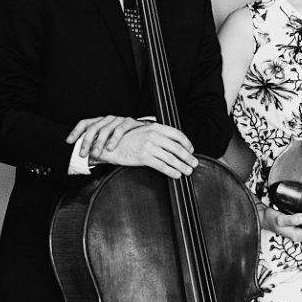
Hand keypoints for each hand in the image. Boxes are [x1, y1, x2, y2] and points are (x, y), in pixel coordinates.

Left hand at [68, 115, 147, 158]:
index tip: (69, 141)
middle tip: (83, 153)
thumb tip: (89, 161)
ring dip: (99, 142)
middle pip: (93, 128)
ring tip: (96, 153)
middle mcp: (108, 119)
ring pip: (105, 129)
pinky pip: (120, 129)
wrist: (147, 132)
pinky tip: (111, 147)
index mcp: (101, 122)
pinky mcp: (129, 122)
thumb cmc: (127, 139)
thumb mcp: (110, 143)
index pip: (85, 123)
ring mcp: (119, 119)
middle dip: (86, 142)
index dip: (76, 132)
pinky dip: (114, 139)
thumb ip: (100, 150)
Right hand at [69, 120, 198, 178]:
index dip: (187, 143)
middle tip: (194, 164)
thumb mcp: (142, 132)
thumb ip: (156, 135)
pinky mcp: (143, 156)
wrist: (107, 145)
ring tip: (188, 171)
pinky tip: (176, 175)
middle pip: (177, 147)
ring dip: (182, 166)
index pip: (177, 134)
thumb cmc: (125, 140)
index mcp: (155, 126)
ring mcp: (149, 145)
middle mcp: (154, 134)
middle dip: (188, 157)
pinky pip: (162, 165)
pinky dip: (171, 171)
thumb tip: (171, 143)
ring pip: (171, 157)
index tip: (191, 151)